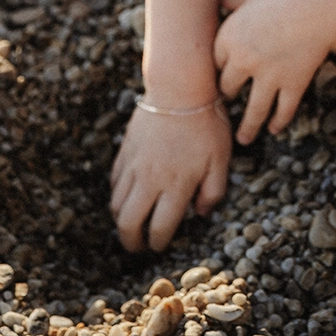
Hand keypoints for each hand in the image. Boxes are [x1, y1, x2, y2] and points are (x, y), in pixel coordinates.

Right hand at [110, 101, 231, 251]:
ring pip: (117, 205)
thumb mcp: (221, 158)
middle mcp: (150, 180)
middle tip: (137, 246)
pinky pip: (114, 182)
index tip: (159, 246)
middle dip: (131, 242)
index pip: (159, 228)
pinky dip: (117, 195)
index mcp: (176, 186)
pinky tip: (127, 196)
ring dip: (122, 219)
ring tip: (131, 223)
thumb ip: (213, 191)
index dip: (158, 243)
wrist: (179, 89)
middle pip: (128, 224)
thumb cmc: (206, 124)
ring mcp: (134, 166)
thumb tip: (201, 213)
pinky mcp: (125, 151)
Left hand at [214, 0, 335, 144]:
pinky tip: (275, 129)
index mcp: (229, 37)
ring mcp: (269, 77)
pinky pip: (284, 109)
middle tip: (229, 102)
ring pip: (254, 109)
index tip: (221, 74)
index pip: (216, 61)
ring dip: (247, 127)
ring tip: (243, 139)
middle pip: (229, 86)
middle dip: (228, 94)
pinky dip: (279, 121)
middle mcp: (244, 62)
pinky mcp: (293, 84)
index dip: (219, 67)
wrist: (319, 3)